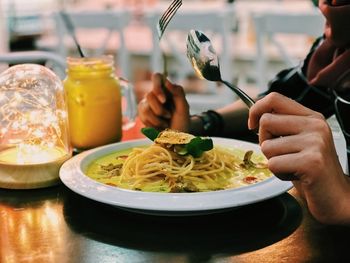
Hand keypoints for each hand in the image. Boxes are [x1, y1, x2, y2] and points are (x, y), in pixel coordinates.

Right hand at [138, 73, 189, 130]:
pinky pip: (142, 116)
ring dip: (156, 119)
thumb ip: (178, 93)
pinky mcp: (142, 114)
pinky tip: (158, 126)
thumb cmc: (182, 121)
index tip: (164, 100)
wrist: (177, 137)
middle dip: (159, 109)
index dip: (157, 87)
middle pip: (149, 95)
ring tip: (165, 123)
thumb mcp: (184, 107)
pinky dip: (152, 124)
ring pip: (144, 107)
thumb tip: (166, 81)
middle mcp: (155, 94)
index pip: (157, 77)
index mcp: (166, 89)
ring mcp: (147, 104)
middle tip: (168, 116)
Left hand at [248, 92, 349, 223]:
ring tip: (292, 166)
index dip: (256, 109)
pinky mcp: (311, 161)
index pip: (274, 98)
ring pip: (267, 146)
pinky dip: (278, 174)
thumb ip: (282, 126)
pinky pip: (273, 164)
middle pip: (266, 121)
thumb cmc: (311, 170)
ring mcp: (315, 142)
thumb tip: (254, 116)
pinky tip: (295, 176)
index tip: (252, 125)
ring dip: (273, 161)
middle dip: (264, 141)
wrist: (336, 196)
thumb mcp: (298, 140)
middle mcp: (315, 126)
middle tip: (282, 154)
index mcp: (311, 117)